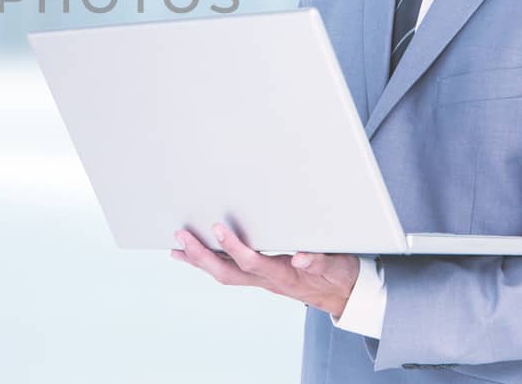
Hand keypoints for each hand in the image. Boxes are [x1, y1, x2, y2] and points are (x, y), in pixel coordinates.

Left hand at [171, 223, 360, 318]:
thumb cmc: (339, 276)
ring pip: (224, 274)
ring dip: (199, 261)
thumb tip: (300, 257)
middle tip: (181, 237)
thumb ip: (319, 261)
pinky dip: (208, 263)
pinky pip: (229, 272)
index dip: (233, 246)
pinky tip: (195, 256)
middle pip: (227, 272)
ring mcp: (261, 280)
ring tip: (177, 248)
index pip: (252, 262)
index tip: (217, 228)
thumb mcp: (337, 266)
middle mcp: (267, 280)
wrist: (343, 294)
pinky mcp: (260, 276)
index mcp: (283, 275)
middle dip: (201, 256)